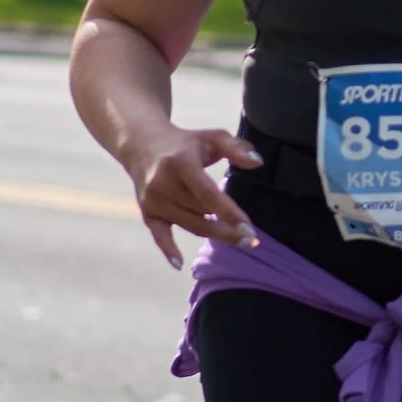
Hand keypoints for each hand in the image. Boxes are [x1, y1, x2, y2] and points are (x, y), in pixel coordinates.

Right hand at [127, 126, 262, 270]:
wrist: (143, 146)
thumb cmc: (186, 143)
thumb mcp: (212, 137)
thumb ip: (236, 148)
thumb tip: (258, 163)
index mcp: (180, 163)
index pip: (207, 193)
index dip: (228, 212)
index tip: (248, 227)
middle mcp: (163, 183)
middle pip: (200, 212)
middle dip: (227, 228)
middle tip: (251, 239)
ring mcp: (153, 200)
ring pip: (188, 224)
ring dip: (213, 234)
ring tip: (237, 239)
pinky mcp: (147, 212)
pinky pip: (159, 235)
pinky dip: (168, 250)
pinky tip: (179, 264)